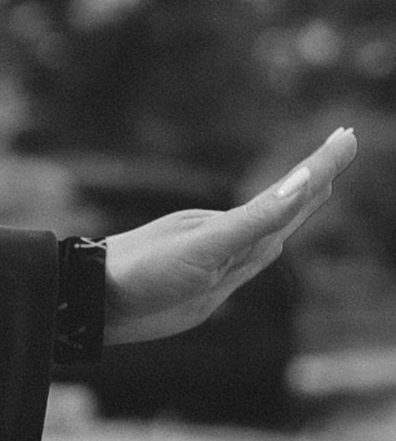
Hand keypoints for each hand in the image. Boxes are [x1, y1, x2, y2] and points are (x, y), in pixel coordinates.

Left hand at [102, 128, 356, 343]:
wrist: (95, 303)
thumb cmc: (144, 274)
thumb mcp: (203, 248)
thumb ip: (254, 221)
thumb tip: (299, 188)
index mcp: (232, 224)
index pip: (288, 192)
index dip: (320, 167)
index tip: (347, 137)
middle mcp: (230, 236)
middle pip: (286, 203)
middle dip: (317, 176)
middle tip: (344, 143)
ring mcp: (219, 258)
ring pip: (271, 227)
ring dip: (299, 203)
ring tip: (321, 182)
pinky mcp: (206, 283)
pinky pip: (247, 256)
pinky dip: (268, 239)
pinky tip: (270, 239)